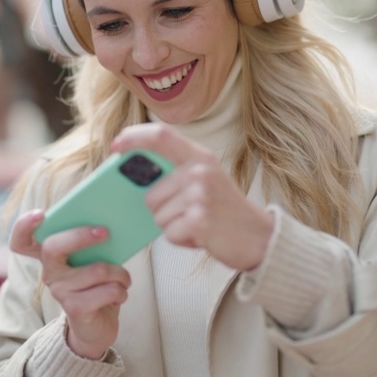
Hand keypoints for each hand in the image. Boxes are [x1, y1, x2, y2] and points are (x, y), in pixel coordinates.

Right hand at [9, 210, 130, 359]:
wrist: (99, 326)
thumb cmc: (98, 285)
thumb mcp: (94, 260)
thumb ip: (93, 242)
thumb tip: (108, 223)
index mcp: (51, 257)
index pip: (22, 241)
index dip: (24, 226)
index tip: (40, 214)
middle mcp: (49, 273)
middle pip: (52, 247)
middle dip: (80, 236)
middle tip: (106, 232)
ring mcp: (60, 291)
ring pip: (96, 269)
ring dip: (119, 273)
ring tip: (124, 278)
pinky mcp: (75, 308)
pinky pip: (107, 290)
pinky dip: (121, 290)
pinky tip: (120, 294)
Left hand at [112, 123, 273, 271]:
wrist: (261, 238)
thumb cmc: (226, 212)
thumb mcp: (206, 181)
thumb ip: (177, 173)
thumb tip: (135, 177)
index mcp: (200, 157)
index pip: (160, 135)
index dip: (134, 137)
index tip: (115, 146)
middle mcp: (200, 171)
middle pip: (151, 194)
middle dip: (162, 211)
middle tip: (190, 214)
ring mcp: (200, 194)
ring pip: (158, 216)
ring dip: (174, 227)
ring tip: (199, 224)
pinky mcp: (199, 219)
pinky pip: (169, 234)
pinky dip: (182, 240)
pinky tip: (202, 236)